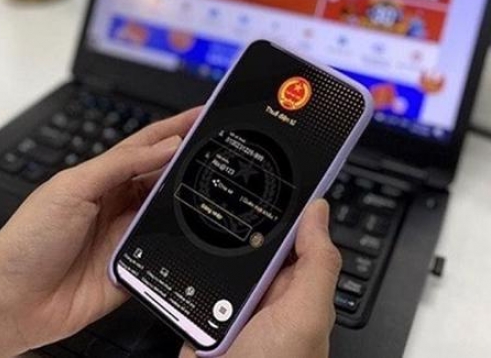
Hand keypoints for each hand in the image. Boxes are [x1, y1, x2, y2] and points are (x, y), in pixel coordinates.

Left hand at [0, 107, 200, 353]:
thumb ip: (121, 165)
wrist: (11, 302)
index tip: (206, 114)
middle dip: (192, 162)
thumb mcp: (72, 188)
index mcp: (102, 178)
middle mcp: (118, 205)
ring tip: (216, 186)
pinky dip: (184, 246)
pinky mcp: (135, 270)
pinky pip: (168, 255)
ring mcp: (127, 237)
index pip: (148, 146)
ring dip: (190, 203)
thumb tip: (166, 146)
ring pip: (172, 214)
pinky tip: (198, 236)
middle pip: (166, 177)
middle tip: (221, 149)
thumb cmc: (26, 242)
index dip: (177, 128)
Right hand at [179, 199, 340, 357]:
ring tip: (192, 231)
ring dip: (202, 249)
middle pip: (248, 242)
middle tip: (221, 196)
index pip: (293, 234)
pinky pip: (185, 283)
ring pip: (213, 260)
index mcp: (296, 290)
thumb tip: (319, 210)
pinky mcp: (197, 317)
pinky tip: (172, 261)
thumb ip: (317, 264)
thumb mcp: (306, 316)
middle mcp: (263, 296)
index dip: (285, 205)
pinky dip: (176, 273)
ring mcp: (228, 307)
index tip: (270, 173)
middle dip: (235, 224)